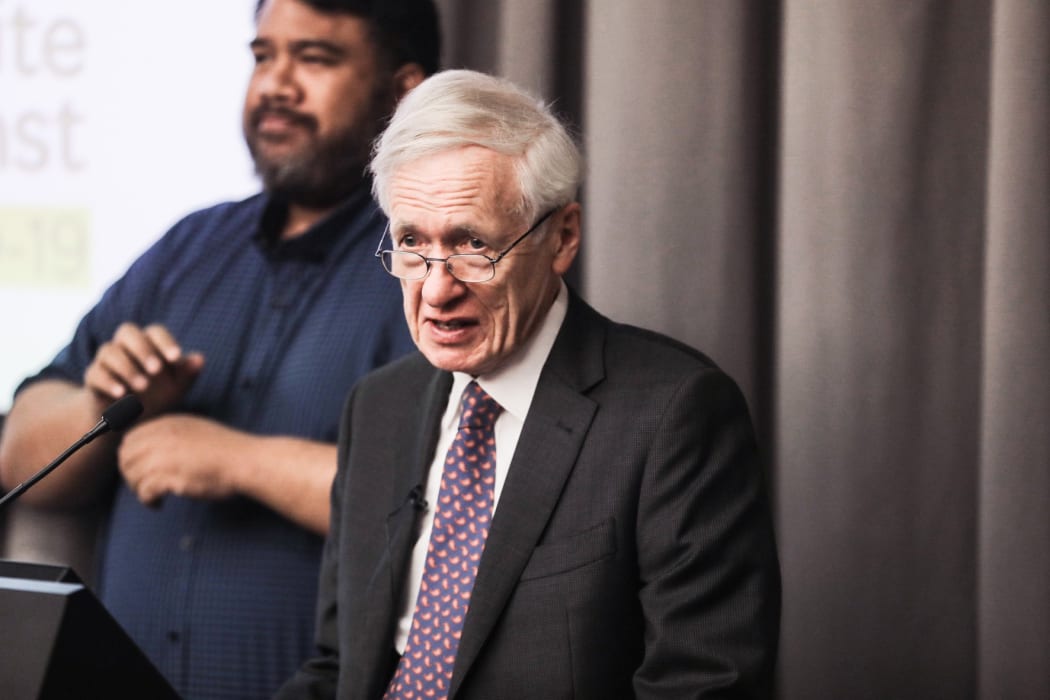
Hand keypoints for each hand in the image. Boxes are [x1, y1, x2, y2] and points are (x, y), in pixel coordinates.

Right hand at [83, 322, 204, 416]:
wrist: (130, 420)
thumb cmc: (157, 396)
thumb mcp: (176, 388)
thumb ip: (188, 373)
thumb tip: (200, 359)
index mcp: (149, 343)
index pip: (155, 331)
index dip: (165, 341)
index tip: (176, 358)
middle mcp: (126, 346)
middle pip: (127, 332)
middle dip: (142, 349)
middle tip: (156, 370)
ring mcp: (107, 360)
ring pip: (110, 351)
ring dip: (127, 367)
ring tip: (143, 387)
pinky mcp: (93, 377)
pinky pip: (96, 373)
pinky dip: (108, 382)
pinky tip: (122, 394)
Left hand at [118, 414, 244, 506]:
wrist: (245, 461)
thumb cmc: (228, 451)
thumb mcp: (197, 431)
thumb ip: (174, 436)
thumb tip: (152, 451)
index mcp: (169, 424)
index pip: (131, 439)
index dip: (131, 457)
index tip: (140, 471)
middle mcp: (162, 436)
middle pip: (126, 457)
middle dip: (130, 474)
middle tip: (144, 486)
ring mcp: (164, 455)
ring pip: (132, 475)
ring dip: (139, 489)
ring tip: (154, 497)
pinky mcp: (169, 476)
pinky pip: (144, 491)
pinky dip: (148, 501)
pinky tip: (159, 505)